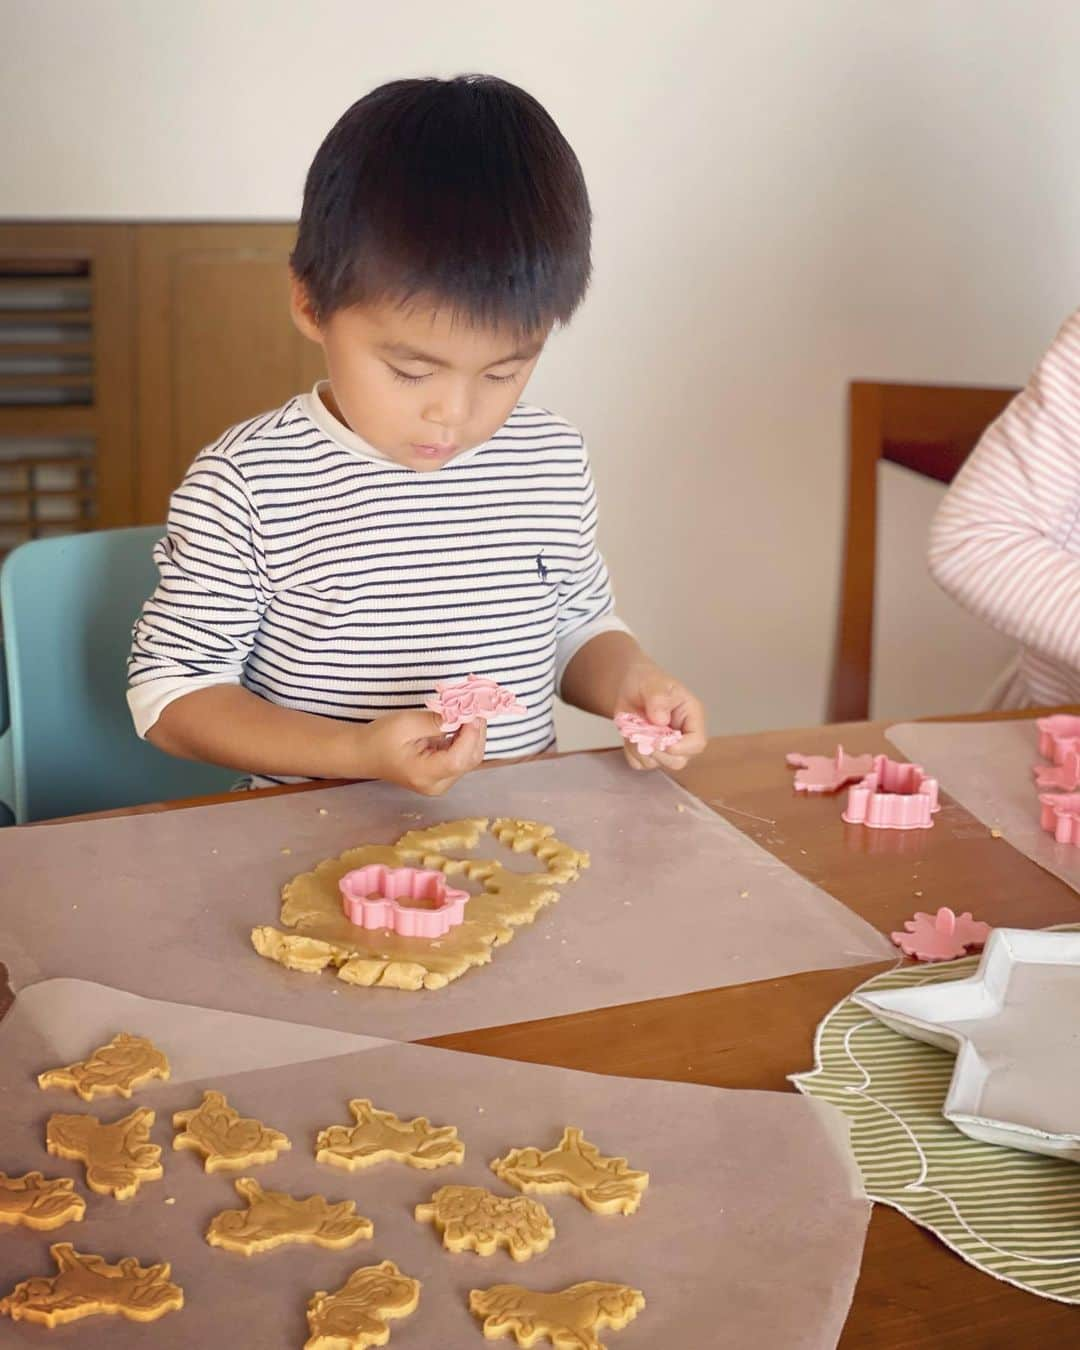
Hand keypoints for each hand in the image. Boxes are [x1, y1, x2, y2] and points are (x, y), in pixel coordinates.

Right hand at [353, 711, 486, 794]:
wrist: (365, 753)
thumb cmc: (380, 738)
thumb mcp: (407, 724)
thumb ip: (437, 721)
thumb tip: (465, 713)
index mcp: (424, 775)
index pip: (460, 758)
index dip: (471, 733)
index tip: (472, 709)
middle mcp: (437, 784)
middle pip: (470, 758)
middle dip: (476, 730)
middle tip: (474, 703)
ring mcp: (441, 781)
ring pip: (470, 756)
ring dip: (473, 731)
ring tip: (467, 708)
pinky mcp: (443, 774)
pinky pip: (462, 755)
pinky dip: (466, 736)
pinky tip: (462, 719)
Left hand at [614, 661, 706, 771]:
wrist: (631, 686)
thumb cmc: (649, 681)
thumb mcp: (654, 684)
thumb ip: (658, 699)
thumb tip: (661, 720)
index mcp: (692, 717)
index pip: (697, 743)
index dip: (682, 748)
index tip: (661, 742)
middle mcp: (682, 736)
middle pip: (679, 761)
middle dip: (658, 752)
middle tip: (641, 734)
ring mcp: (665, 746)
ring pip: (657, 764)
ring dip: (640, 750)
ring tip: (633, 729)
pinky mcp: (648, 751)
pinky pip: (639, 763)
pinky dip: (631, 752)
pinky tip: (629, 735)